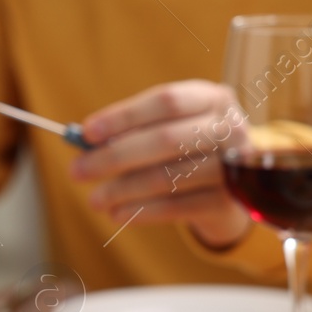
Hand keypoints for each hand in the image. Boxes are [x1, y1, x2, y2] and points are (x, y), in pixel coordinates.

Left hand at [71, 80, 251, 248]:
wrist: (232, 185)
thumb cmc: (188, 149)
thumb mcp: (168, 127)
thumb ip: (133, 130)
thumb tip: (84, 142)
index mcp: (211, 97)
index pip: (165, 101)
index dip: (123, 116)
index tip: (87, 133)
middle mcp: (229, 127)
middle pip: (165, 139)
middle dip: (114, 157)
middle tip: (78, 172)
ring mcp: (233, 165)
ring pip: (168, 177)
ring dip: (123, 190)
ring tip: (95, 200)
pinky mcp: (230, 201)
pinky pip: (177, 206)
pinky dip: (142, 211)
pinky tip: (118, 214)